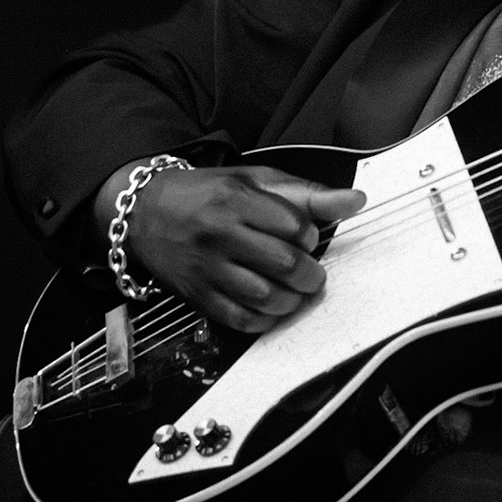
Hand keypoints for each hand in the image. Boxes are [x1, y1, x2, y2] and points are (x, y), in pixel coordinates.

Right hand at [101, 163, 365, 332]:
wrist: (145, 211)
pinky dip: (264, 320)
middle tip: (312, 274)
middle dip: (309, 273)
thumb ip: (307, 194)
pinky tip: (273, 309)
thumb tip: (356, 199)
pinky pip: (237, 318)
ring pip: (263, 295)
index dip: (309, 236)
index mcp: (236, 200)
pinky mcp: (197, 294)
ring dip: (291, 300)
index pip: (292, 225)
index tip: (307, 238)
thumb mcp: (256, 181)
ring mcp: (206, 267)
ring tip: (297, 292)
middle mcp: (219, 234)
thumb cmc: (208, 194)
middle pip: (282, 263)